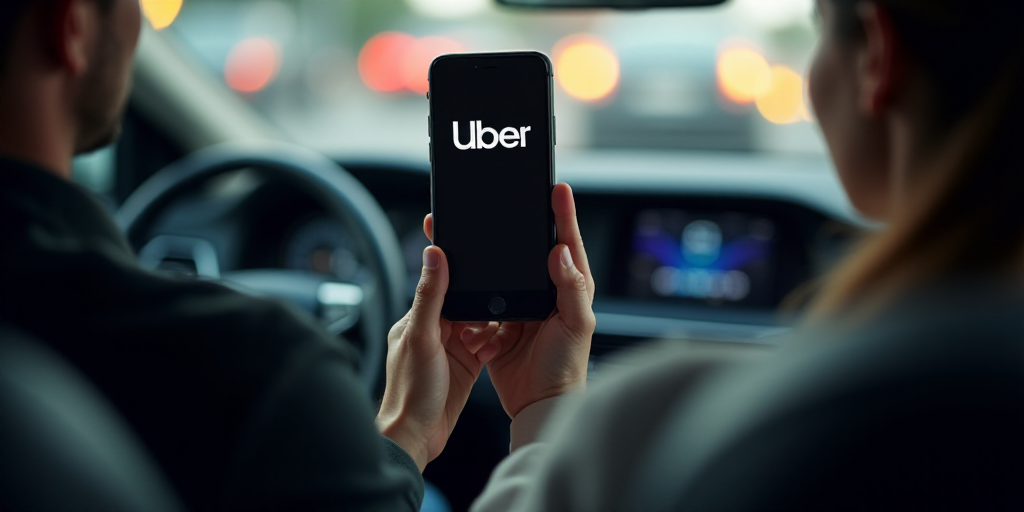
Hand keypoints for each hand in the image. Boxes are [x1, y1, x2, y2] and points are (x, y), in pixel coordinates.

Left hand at [376, 246, 498, 471]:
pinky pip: (487, 345)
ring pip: (480, 324)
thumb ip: (430, 295)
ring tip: (481, 346)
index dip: (462, 281)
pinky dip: (493, 347)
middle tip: (482, 322)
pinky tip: (490, 354)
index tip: (479, 274)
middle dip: (480, 309)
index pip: (443, 287)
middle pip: (466, 304)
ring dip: (488, 331)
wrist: (418, 435)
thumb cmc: (410, 390)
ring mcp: (452, 348)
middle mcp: (435, 331)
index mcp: (417, 318)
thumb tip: (434, 255)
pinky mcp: (467, 365)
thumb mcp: (422, 336)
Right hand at [422, 183, 595, 417]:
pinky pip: (481, 302)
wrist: (540, 404)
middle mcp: (546, 292)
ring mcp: (520, 306)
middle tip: (510, 198)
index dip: (563, 213)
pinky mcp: (498, 323)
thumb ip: (572, 287)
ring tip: (473, 239)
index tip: (557, 186)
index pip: (567, 241)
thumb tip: (560, 251)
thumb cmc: (567, 366)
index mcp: (570, 287)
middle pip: (529, 251)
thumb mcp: (577, 325)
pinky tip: (467, 291)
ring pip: (501, 273)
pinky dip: (474, 298)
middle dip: (518, 227)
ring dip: (488, 262)